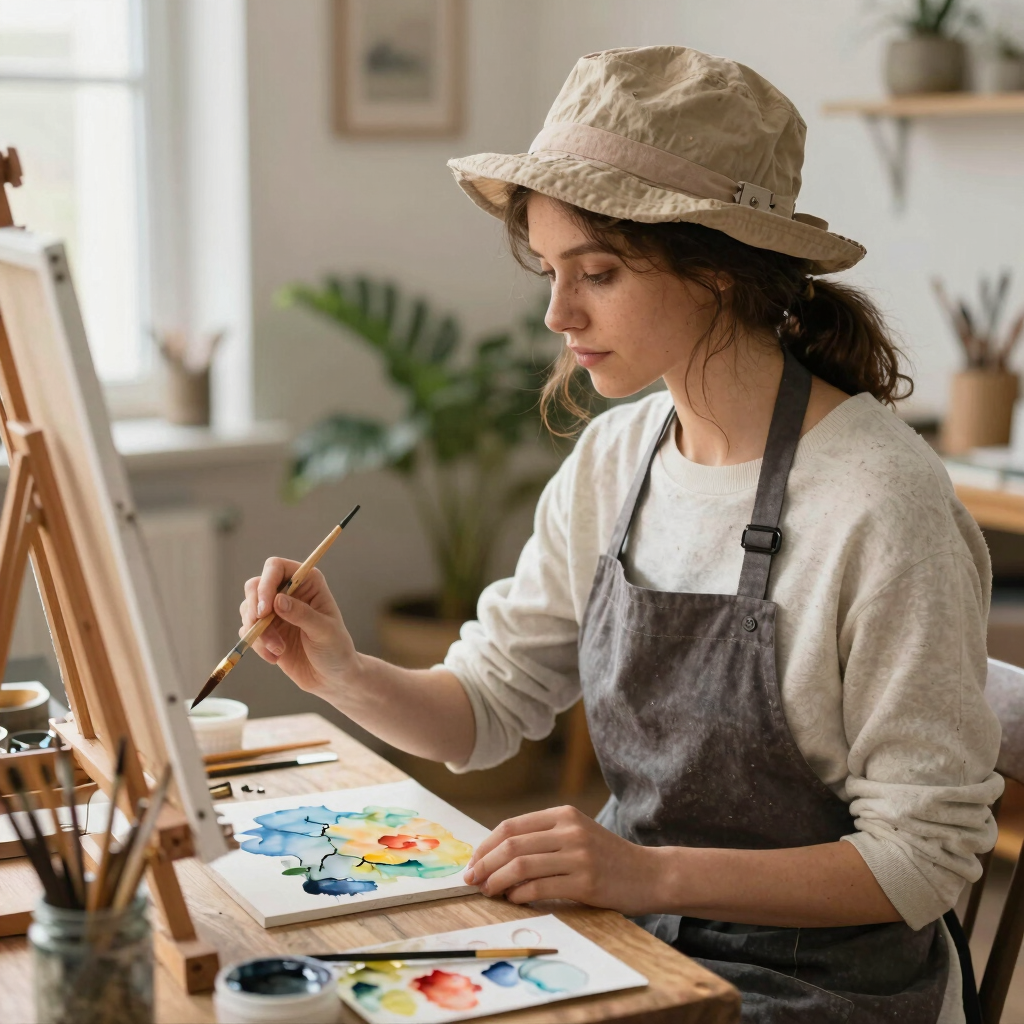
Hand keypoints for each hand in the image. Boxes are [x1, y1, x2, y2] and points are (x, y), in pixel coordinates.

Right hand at [239, 558, 360, 696]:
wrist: (332, 678)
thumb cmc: (336, 650)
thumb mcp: (325, 632)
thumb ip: (302, 614)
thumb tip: (277, 600)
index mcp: (308, 582)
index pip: (276, 567)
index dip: (266, 583)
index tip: (265, 609)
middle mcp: (289, 592)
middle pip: (255, 586)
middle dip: (254, 608)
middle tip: (260, 627)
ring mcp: (275, 611)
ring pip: (248, 610)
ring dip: (258, 632)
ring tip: (278, 651)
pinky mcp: (265, 631)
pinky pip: (247, 631)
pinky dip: (256, 645)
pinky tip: (275, 657)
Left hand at [463, 805, 660, 915]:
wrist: (649, 874)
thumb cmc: (606, 858)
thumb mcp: (576, 834)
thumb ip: (543, 839)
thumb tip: (495, 856)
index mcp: (564, 814)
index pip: (511, 826)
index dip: (486, 845)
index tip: (473, 862)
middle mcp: (570, 830)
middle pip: (511, 844)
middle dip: (484, 864)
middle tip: (471, 880)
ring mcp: (578, 855)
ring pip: (521, 866)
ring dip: (496, 881)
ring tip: (488, 892)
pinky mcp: (585, 882)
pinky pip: (539, 888)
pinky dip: (519, 895)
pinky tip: (513, 900)